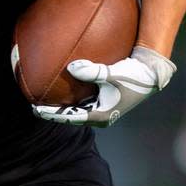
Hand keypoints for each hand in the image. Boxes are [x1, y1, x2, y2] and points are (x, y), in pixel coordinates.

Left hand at [34, 45, 175, 126]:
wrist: (150, 73)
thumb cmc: (134, 75)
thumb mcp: (113, 74)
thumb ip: (92, 71)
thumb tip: (71, 67)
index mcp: (101, 115)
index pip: (70, 118)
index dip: (52, 115)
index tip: (36, 109)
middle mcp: (100, 115)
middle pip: (70, 116)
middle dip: (53, 113)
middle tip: (35, 107)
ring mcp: (102, 108)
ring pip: (76, 110)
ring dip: (61, 106)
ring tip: (44, 100)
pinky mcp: (103, 100)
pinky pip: (82, 100)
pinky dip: (71, 96)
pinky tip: (61, 86)